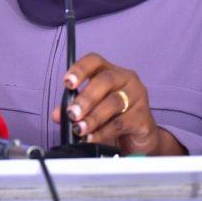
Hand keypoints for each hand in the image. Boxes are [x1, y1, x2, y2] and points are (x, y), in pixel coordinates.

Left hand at [50, 52, 186, 155]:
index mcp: (110, 71)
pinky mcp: (144, 117)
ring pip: (113, 102)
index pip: (95, 61)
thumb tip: (57, 114)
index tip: (67, 83)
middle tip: (72, 114)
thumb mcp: (91, 111)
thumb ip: (74, 109)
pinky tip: (93, 138)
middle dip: (85, 98)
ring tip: (80, 129)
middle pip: (105, 81)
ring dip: (93, 117)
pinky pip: (121, 122)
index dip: (80, 69)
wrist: (139, 139)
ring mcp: (137, 96)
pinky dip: (103, 132)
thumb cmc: (114, 117)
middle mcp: (126, 79)